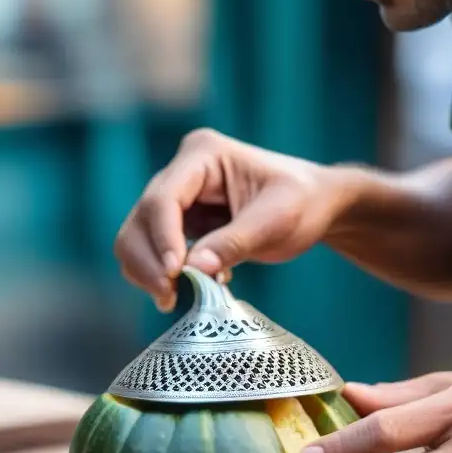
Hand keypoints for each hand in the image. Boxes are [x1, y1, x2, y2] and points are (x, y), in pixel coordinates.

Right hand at [114, 128, 366, 310]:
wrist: (315, 207)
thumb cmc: (302, 203)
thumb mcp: (277, 221)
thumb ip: (235, 242)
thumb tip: (194, 269)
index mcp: (202, 154)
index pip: (164, 197)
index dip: (163, 238)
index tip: (175, 273)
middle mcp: (181, 172)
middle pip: (141, 218)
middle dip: (148, 261)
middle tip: (168, 297)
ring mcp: (175, 198)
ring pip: (136, 237)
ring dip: (147, 271)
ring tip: (172, 299)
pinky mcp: (176, 223)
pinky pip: (150, 251)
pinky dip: (160, 274)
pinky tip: (192, 287)